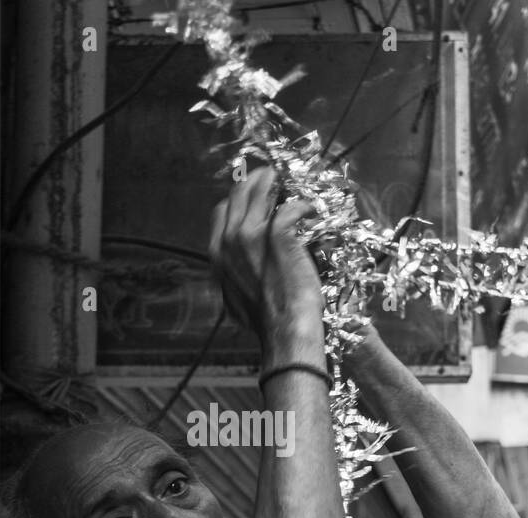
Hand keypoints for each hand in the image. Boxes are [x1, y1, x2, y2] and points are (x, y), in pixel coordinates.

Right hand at [209, 167, 323, 353]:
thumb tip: (233, 283)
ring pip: (260, 190)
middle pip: (239, 193)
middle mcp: (229, 239)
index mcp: (217, 254)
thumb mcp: (234, 302)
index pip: (222, 210)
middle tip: (274, 178)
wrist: (283, 329)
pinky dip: (302, 205)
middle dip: (256, 180)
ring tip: (292, 184)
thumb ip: (232, 282)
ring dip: (276, 183)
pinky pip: (290, 207)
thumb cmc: (264, 321)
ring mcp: (252, 235)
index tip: (255, 196)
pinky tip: (311, 209)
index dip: (239, 199)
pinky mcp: (278, 235)